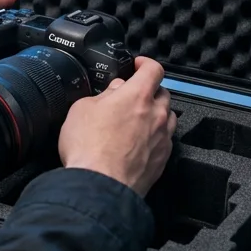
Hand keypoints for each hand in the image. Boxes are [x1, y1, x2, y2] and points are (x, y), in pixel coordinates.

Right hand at [58, 57, 176, 196]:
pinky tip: (139, 143)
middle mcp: (155, 115)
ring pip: (167, 117)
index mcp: (137, 96)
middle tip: (132, 96)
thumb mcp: (82, 109)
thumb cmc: (89, 149)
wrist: (99, 186)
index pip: (153, 69)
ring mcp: (162, 138)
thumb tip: (114, 90)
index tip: (138, 66)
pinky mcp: (162, 160)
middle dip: (149, 91)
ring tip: (137, 121)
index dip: (145, 64)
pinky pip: (165, 140)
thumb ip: (103, 95)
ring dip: (155, 114)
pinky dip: (155, 137)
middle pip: (163, 93)